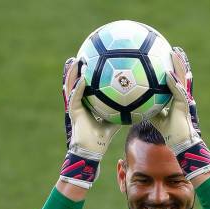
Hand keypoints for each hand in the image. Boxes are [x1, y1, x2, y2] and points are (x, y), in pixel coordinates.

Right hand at [60, 57, 120, 188]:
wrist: (92, 151)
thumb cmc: (102, 139)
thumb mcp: (114, 122)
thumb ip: (122, 112)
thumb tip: (138, 105)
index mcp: (86, 105)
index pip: (86, 86)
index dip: (87, 74)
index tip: (91, 61)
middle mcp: (79, 104)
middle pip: (75, 83)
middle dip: (77, 70)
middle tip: (81, 55)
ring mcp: (75, 108)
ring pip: (71, 87)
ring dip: (73, 74)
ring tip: (76, 61)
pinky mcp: (74, 113)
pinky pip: (75, 98)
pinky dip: (78, 89)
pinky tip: (82, 79)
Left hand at [150, 47, 209, 179]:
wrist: (179, 144)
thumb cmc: (168, 133)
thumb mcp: (154, 117)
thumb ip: (146, 107)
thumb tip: (130, 101)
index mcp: (176, 98)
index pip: (175, 79)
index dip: (172, 67)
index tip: (167, 56)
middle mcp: (181, 96)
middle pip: (181, 75)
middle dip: (178, 62)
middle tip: (173, 49)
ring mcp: (184, 100)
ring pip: (183, 79)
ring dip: (179, 66)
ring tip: (175, 53)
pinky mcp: (184, 106)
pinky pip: (178, 91)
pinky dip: (174, 83)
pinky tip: (168, 74)